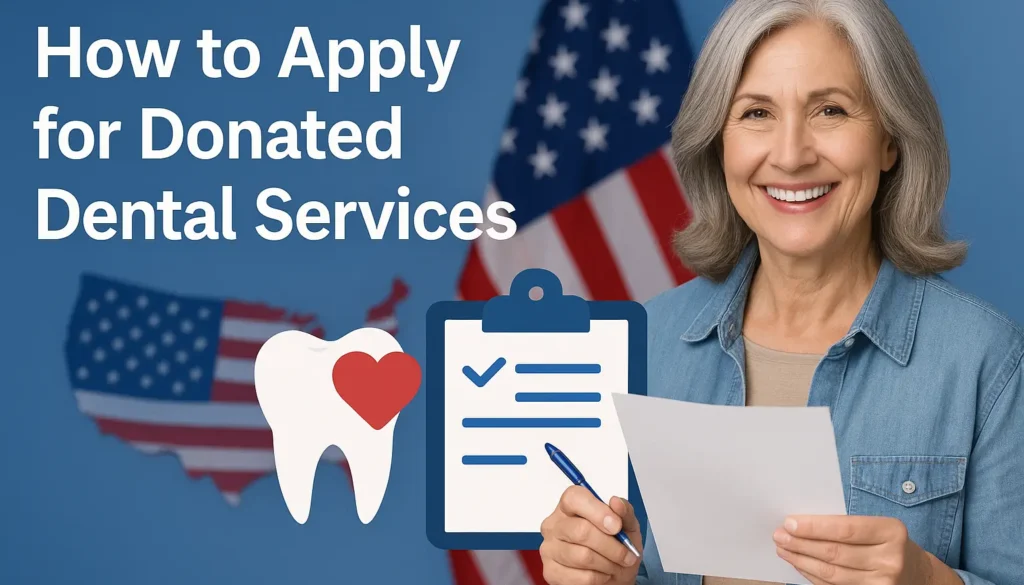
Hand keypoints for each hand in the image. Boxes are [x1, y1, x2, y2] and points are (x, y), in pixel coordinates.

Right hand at [539, 485, 643, 584]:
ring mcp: (550, 549)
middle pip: (581, 531)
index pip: (574, 498)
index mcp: (570, 507)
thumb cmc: (615, 547)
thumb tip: (616, 502)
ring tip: (616, 565)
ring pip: (583, 556)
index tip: (616, 526)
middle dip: (611, 546)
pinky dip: (599, 578)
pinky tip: (602, 574)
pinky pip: (581, 577)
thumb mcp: (627, 526)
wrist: (613, 577)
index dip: (597, 511)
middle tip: (627, 555)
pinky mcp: (552, 572)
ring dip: (608, 564)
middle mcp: (555, 525)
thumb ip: (624, 512)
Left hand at [773, 515, 961, 584]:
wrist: (918, 574)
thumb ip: (846, 525)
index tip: (789, 523)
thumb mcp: (878, 527)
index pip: (846, 529)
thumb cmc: (889, 543)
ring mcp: (882, 583)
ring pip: (832, 573)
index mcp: (892, 532)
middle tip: (779, 535)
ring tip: (784, 549)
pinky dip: (812, 576)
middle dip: (801, 544)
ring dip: (801, 560)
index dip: (814, 527)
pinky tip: (799, 565)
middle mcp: (890, 559)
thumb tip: (801, 524)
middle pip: (835, 552)